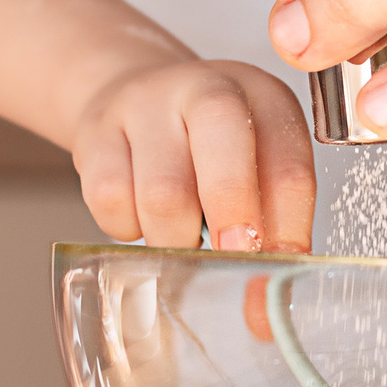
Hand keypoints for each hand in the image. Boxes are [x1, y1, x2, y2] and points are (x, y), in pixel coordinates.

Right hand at [73, 59, 316, 252]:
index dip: (288, 229)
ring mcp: (147, 105)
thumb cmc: (206, 144)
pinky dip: (128, 227)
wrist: (137, 96)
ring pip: (163, 194)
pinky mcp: (96, 131)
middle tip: (234, 258)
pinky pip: (111, 200)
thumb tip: (268, 295)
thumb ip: (271, 218)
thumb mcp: (254, 160)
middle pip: (224, 153)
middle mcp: (207, 90)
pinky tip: (140, 216)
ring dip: (176, 238)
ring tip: (183, 237)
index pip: (289, 166)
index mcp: (264, 98)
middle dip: (233, 218)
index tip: (279, 270)